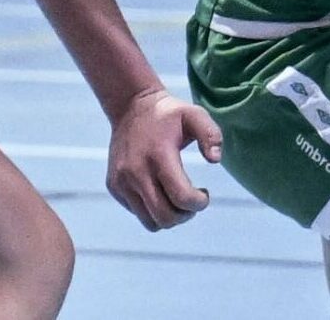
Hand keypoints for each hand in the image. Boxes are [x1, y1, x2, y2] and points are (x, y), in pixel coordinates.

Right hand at [107, 88, 222, 230]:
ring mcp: (121, 181)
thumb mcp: (194, 114)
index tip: (204, 193)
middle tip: (192, 200)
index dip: (199, 203)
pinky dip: (152, 209)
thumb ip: (210, 134)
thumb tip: (215, 159)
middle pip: (165, 217)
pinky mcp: (114, 186)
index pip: (181, 197)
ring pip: (151, 222)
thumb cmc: (168, 114)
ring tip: (177, 198)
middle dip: (185, 214)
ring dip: (169, 217)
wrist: (130, 107)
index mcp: (158, 155)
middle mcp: (135, 171)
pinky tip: (159, 190)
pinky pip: (137, 213)